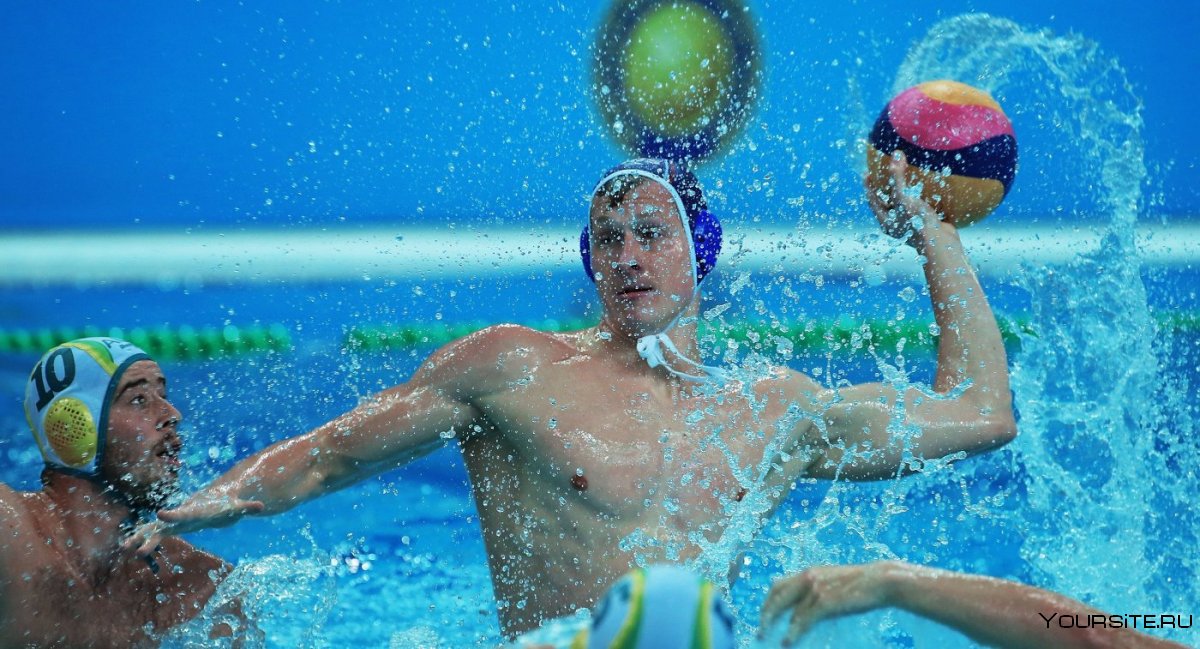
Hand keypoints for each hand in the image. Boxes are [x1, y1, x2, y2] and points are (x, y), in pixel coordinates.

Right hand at [122, 492, 264, 556]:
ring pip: (154, 530)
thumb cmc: (227, 505)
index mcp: (195, 511)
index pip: (184, 513)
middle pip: (163, 526)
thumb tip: (261, 506)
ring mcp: (175, 522)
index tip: (160, 514)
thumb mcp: (238, 508)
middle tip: (135, 546)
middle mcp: (181, 515)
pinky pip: (155, 536)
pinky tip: (130, 549)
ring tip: (125, 548)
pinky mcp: (173, 528)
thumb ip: (248, 507)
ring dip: (140, 538)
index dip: (173, 515)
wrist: (216, 499)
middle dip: (149, 535)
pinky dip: (143, 541)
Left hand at [760, 563, 893, 644]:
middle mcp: (808, 578)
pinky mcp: (825, 602)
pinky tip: (788, 641)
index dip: (769, 600)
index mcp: (809, 572)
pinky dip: (793, 632)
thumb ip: (817, 591)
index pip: (779, 584)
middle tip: (761, 629)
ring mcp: (816, 589)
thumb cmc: (860, 585)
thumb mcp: (833, 582)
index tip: (765, 614)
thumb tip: (805, 611)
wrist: (881, 581)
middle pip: (777, 596)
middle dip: (765, 614)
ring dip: (775, 625)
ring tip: (769, 638)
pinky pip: (803, 620)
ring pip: (788, 610)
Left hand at [866, 152, 949, 246]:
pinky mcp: (925, 226)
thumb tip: (895, 154)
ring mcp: (911, 226)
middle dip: (885, 190)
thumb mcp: (903, 198)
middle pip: (887, 204)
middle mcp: (896, 225)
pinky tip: (926, 191)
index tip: (867, 173)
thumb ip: (897, 177)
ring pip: (904, 208)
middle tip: (884, 175)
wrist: (940, 243)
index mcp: (886, 221)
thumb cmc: (916, 222)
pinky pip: (919, 210)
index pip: (873, 200)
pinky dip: (920, 200)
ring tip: (904, 181)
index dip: (869, 186)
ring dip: (904, 195)